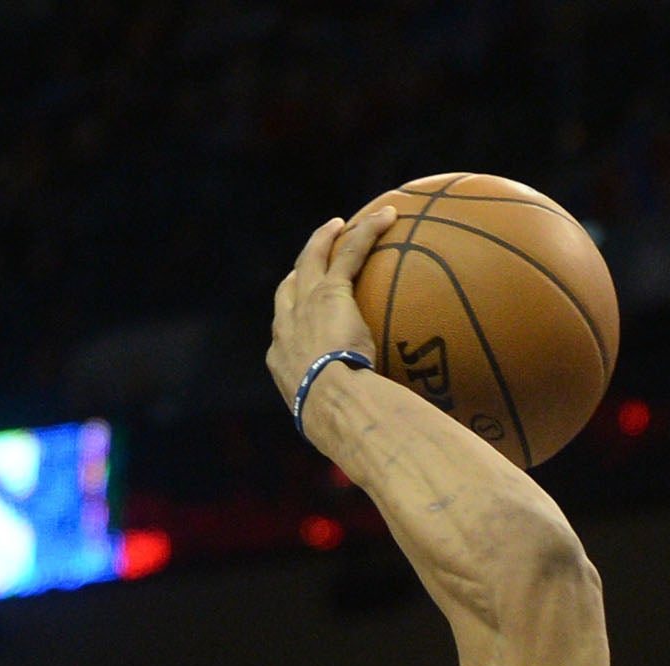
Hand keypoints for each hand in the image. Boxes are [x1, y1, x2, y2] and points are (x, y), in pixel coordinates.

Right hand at [264, 208, 392, 417]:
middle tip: (312, 254)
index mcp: (282, 362)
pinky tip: (387, 217)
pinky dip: (366, 233)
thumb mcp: (335, 427)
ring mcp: (305, 306)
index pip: (283, 329)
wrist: (332, 406)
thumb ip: (348, 422)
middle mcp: (285, 328)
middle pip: (287, 286)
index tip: (300, 308)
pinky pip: (349, 253)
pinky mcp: (330, 293)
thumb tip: (373, 444)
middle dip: (298, 268)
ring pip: (312, 260)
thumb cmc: (336, 426)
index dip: (290, 313)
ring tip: (340, 224)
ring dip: (326, 239)